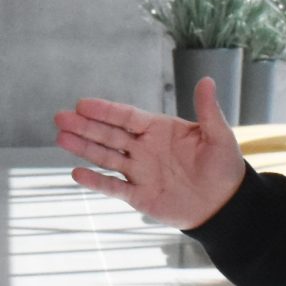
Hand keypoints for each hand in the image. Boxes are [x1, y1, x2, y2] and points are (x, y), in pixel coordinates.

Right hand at [53, 83, 249, 228]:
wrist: (225, 204)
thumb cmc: (223, 167)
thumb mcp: (218, 136)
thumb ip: (208, 111)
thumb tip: (207, 80)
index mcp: (158, 130)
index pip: (126, 117)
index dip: (105, 111)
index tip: (83, 104)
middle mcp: (143, 149)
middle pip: (109, 135)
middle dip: (84, 126)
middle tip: (60, 117)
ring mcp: (139, 172)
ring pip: (106, 157)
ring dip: (83, 148)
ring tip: (61, 138)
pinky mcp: (139, 195)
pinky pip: (114, 187)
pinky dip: (96, 182)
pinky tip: (77, 173)